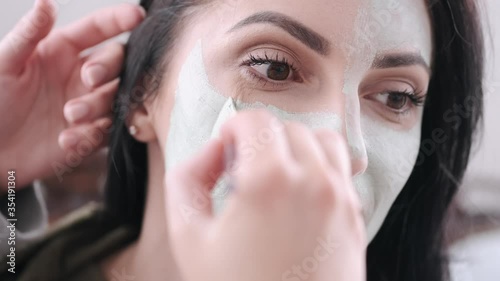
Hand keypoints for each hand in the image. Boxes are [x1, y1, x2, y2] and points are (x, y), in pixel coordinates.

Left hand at [0, 0, 144, 189]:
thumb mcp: (4, 64)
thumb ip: (29, 34)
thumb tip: (46, 3)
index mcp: (61, 51)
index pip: (96, 29)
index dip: (118, 19)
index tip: (137, 14)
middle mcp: (79, 75)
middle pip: (116, 62)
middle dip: (107, 67)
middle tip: (89, 79)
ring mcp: (88, 105)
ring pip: (116, 97)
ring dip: (98, 105)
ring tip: (69, 115)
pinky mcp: (90, 134)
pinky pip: (107, 131)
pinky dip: (91, 135)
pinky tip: (66, 139)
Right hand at [166, 111, 365, 280]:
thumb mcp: (188, 238)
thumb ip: (187, 179)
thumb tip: (214, 152)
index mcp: (270, 181)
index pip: (255, 121)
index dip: (231, 131)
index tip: (224, 155)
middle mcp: (313, 182)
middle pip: (286, 128)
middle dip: (259, 141)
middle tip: (242, 173)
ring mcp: (340, 199)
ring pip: (321, 141)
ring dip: (294, 147)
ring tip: (274, 178)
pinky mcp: (354, 217)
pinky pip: (339, 170)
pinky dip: (318, 167)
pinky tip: (297, 196)